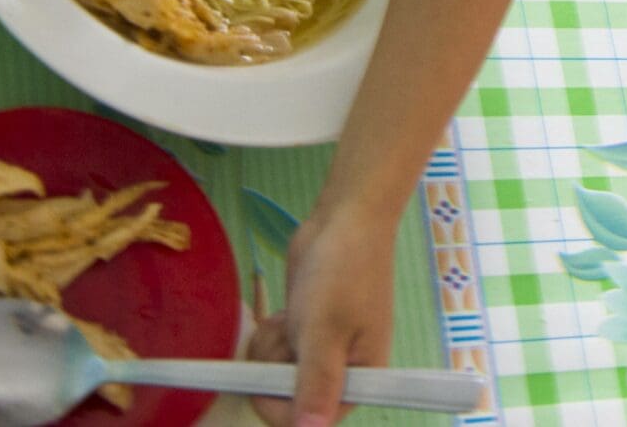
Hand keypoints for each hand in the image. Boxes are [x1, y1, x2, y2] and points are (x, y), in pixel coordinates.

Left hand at [248, 203, 397, 426]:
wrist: (346, 219)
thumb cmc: (343, 273)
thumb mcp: (325, 329)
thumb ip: (316, 383)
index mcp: (359, 379)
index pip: (310, 421)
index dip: (279, 405)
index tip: (266, 375)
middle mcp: (342, 372)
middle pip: (287, 399)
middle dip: (274, 369)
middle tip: (288, 334)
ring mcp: (323, 352)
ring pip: (275, 375)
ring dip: (271, 348)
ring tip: (290, 316)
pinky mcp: (307, 334)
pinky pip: (275, 354)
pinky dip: (273, 335)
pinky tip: (287, 312)